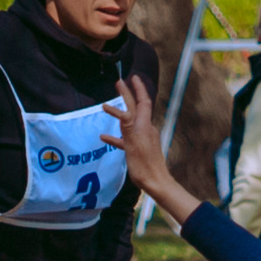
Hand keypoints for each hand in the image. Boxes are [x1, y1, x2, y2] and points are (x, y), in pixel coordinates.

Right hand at [102, 77, 203, 223]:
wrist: (155, 182)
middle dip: (127, 95)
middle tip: (118, 83)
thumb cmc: (144, 165)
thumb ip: (128, 126)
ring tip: (106, 107)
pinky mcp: (138, 149)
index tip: (132, 77)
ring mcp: (142, 138)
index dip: (138, 89)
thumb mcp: (133, 144)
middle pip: (135, 108)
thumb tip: (123, 110)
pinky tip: (104, 137)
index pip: (142, 101)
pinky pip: (125, 138)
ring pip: (129, 121)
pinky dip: (116, 135)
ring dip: (118, 113)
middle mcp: (145, 129)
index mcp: (144, 125)